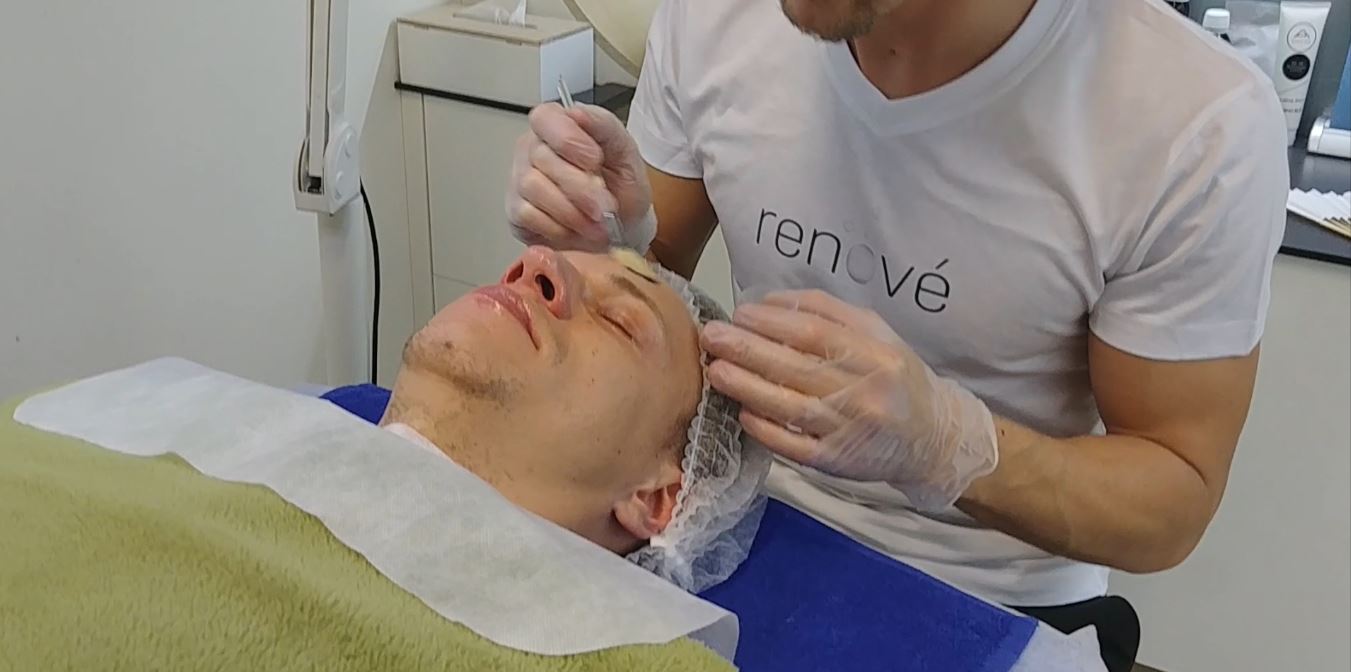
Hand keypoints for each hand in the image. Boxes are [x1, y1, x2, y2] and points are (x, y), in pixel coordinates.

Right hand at [506, 102, 656, 251]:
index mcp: (558, 126)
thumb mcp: (625, 150)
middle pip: (542, 158)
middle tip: (605, 205)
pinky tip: (577, 230)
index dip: (567, 139)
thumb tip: (577, 112)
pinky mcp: (516, 212)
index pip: (545, 118)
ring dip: (571, 210)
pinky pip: (528, 215)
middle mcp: (532, 149)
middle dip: (580, 186)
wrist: (624, 225)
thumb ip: (604, 125)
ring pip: (534, 187)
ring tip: (597, 223)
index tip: (595, 160)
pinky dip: (558, 227)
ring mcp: (519, 180)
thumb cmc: (621, 184)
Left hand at [700, 289, 997, 510]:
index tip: (740, 313)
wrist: (931, 437)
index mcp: (875, 353)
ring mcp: (849, 430)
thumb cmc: (893, 377)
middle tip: (712, 337)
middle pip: (797, 368)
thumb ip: (828, 312)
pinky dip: (766, 430)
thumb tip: (769, 303)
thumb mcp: (876, 333)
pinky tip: (742, 413)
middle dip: (748, 350)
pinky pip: (794, 446)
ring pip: (790, 407)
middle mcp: (864, 392)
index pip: (815, 333)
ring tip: (716, 371)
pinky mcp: (836, 462)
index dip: (772, 323)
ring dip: (748, 388)